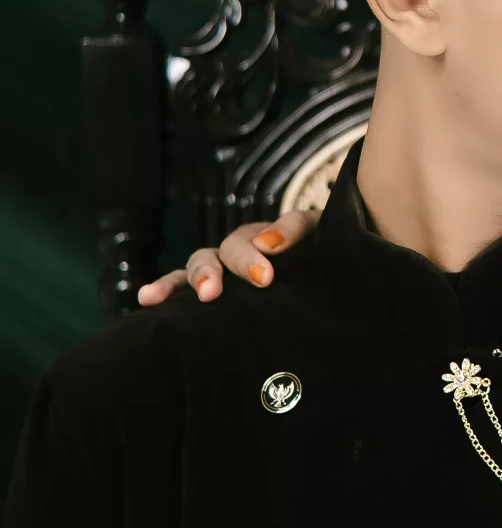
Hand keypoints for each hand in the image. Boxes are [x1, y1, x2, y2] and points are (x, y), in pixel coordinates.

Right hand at [136, 209, 315, 306]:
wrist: (330, 280)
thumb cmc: (322, 255)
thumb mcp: (318, 234)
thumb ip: (297, 229)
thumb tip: (267, 243)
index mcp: (266, 237)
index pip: (254, 239)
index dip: (252, 256)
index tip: (263, 277)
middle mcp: (240, 250)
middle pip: (220, 253)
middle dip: (215, 271)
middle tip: (212, 293)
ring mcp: (226, 271)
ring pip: (199, 265)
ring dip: (191, 280)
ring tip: (171, 297)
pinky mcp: (215, 293)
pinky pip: (184, 288)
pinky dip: (166, 289)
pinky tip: (145, 299)